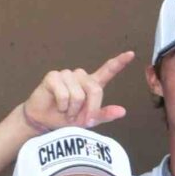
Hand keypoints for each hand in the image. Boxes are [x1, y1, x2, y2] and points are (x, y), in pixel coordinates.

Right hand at [16, 52, 134, 135]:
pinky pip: (64, 93)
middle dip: (88, 108)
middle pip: (95, 90)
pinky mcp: (53, 76)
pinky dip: (62, 105)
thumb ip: (104, 115)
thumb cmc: (66, 119)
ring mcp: (66, 74)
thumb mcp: (88, 120)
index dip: (119, 62)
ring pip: (78, 94)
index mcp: (91, 84)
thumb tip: (122, 111)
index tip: (131, 54)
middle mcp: (81, 76)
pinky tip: (57, 105)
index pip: (107, 71)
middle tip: (77, 117)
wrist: (44, 122)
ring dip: (72, 109)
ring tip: (65, 110)